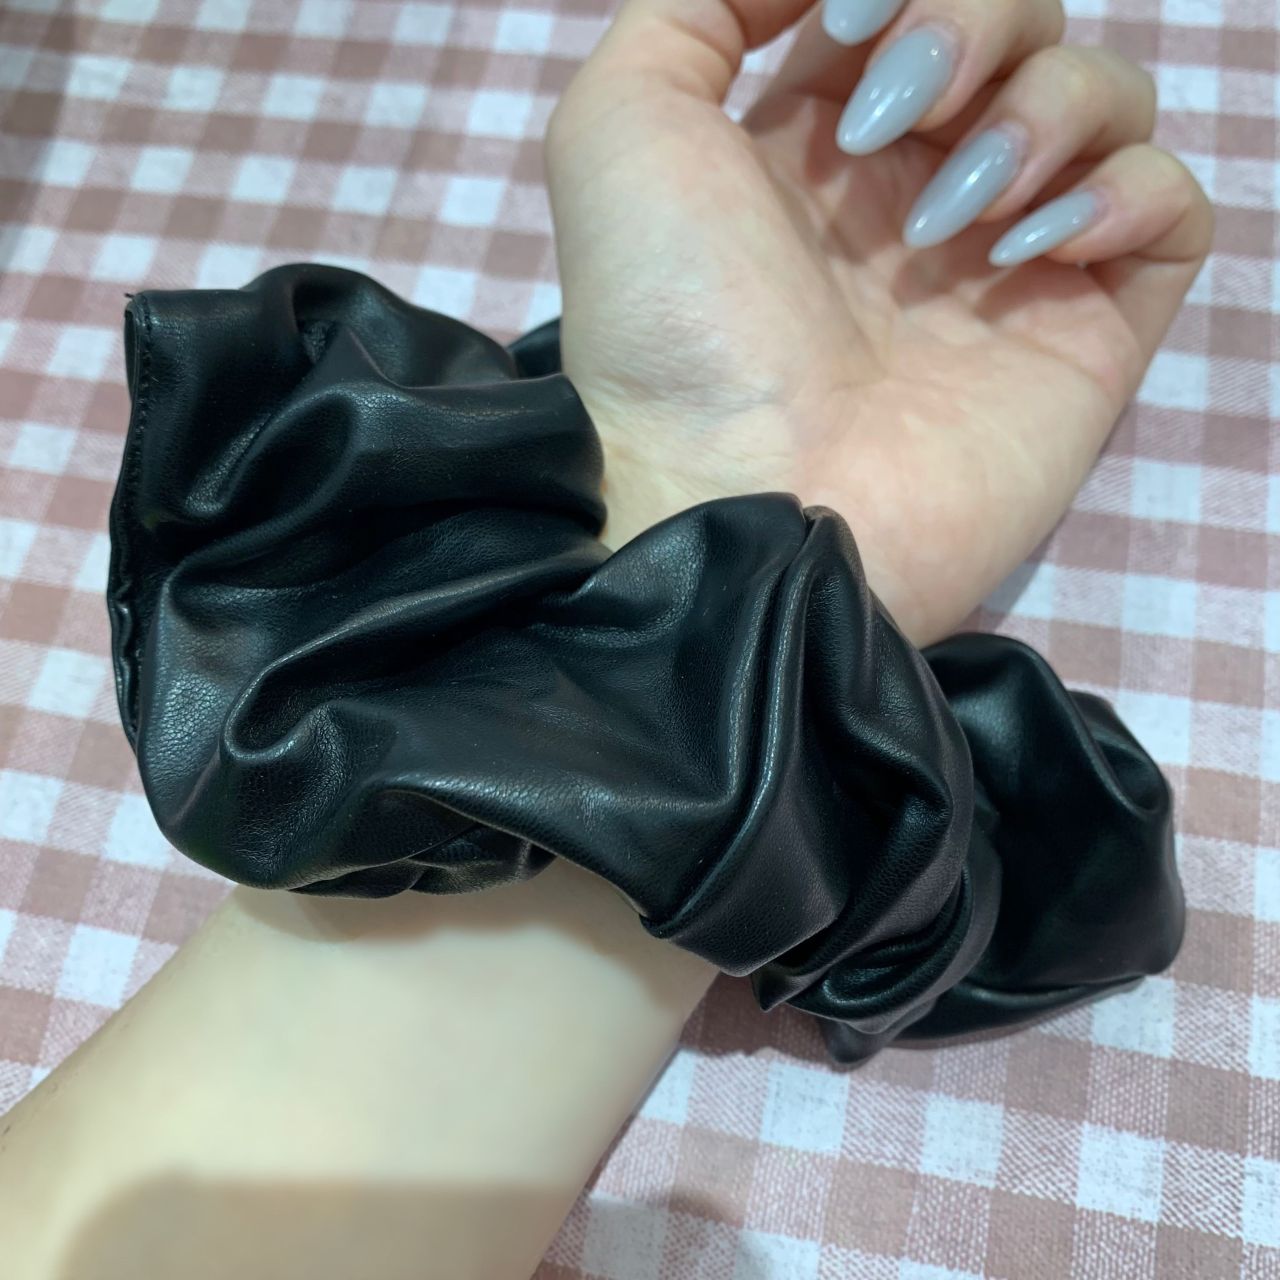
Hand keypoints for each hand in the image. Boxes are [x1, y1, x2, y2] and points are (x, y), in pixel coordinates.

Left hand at [544, 0, 1211, 644]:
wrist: (733, 497)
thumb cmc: (667, 322)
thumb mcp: (622, 126)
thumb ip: (700, 7)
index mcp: (818, 141)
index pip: (909, 5)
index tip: (850, 34)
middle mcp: (917, 193)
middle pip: (1021, 28)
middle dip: (977, 23)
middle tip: (901, 117)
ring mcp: (1004, 264)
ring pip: (1105, 100)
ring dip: (1048, 110)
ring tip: (957, 212)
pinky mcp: (1081, 335)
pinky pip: (1170, 212)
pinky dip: (1123, 195)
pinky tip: (1025, 250)